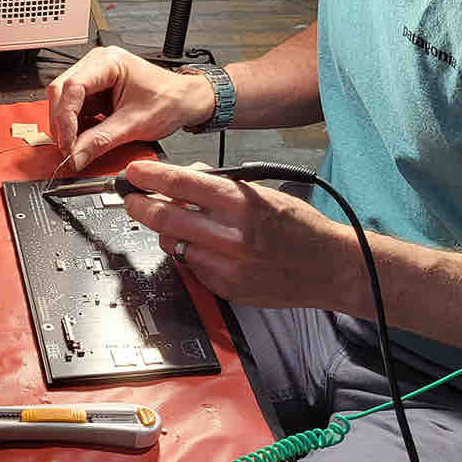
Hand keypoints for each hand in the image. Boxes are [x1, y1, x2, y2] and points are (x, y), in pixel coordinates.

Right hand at [46, 47, 212, 171]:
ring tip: (77, 147)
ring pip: (64, 100)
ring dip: (67, 126)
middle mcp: (97, 64)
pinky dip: (76, 126)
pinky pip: (76, 108)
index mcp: (108, 62)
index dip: (65, 118)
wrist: (185, 100)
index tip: (68, 144)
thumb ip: (102, 141)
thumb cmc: (169, 100)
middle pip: (61, 91)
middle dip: (62, 123)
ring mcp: (95, 76)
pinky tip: (84, 139)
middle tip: (68, 149)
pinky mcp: (96, 91)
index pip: (72, 87)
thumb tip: (76, 156)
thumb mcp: (135, 124)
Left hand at [121, 160, 364, 312]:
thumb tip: (188, 176)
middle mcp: (233, 236)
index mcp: (244, 204)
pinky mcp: (227, 289)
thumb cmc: (300, 227)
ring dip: (165, 230)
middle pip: (167, 217)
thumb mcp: (264, 192)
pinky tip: (199, 245)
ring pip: (174, 244)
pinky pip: (192, 267)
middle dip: (140, 205)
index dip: (152, 176)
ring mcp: (228, 267)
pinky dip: (188, 253)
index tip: (134, 172)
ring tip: (169, 221)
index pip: (184, 184)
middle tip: (132, 199)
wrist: (329, 268)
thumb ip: (224, 185)